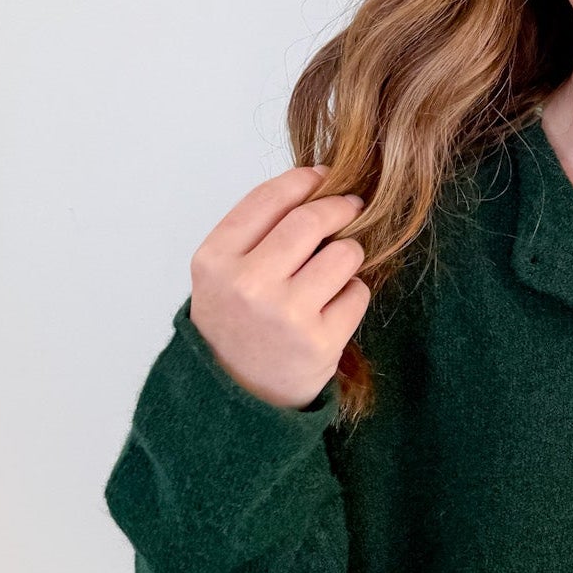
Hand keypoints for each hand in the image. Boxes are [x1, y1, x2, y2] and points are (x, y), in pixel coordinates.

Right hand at [188, 164, 370, 409]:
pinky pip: (357, 292)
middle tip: (351, 207)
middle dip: (339, 207)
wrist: (238, 396)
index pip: (268, 199)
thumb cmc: (235, 325)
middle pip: (310, 220)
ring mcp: (286, 314)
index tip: (322, 176)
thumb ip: (255, 232)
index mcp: (215, 261)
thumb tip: (314, 184)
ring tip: (337, 268)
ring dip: (349, 253)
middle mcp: (248, 285)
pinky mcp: (320, 341)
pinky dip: (352, 293)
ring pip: (343, 254)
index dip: (302, 180)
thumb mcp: (222, 275)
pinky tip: (333, 306)